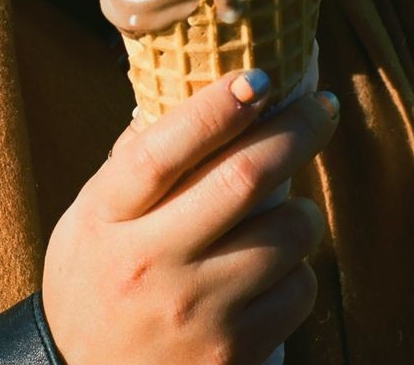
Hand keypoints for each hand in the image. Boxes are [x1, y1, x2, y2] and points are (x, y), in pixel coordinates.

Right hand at [42, 72, 338, 364]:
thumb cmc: (96, 280)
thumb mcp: (91, 215)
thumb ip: (135, 157)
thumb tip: (196, 86)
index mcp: (106, 217)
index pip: (164, 148)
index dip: (217, 107)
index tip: (258, 77)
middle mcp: (149, 264)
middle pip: (241, 179)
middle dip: (296, 131)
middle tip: (321, 107)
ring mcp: (195, 314)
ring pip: (286, 235)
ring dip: (302, 208)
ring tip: (290, 205)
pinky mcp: (234, 356)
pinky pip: (299, 291)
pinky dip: (299, 268)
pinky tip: (276, 268)